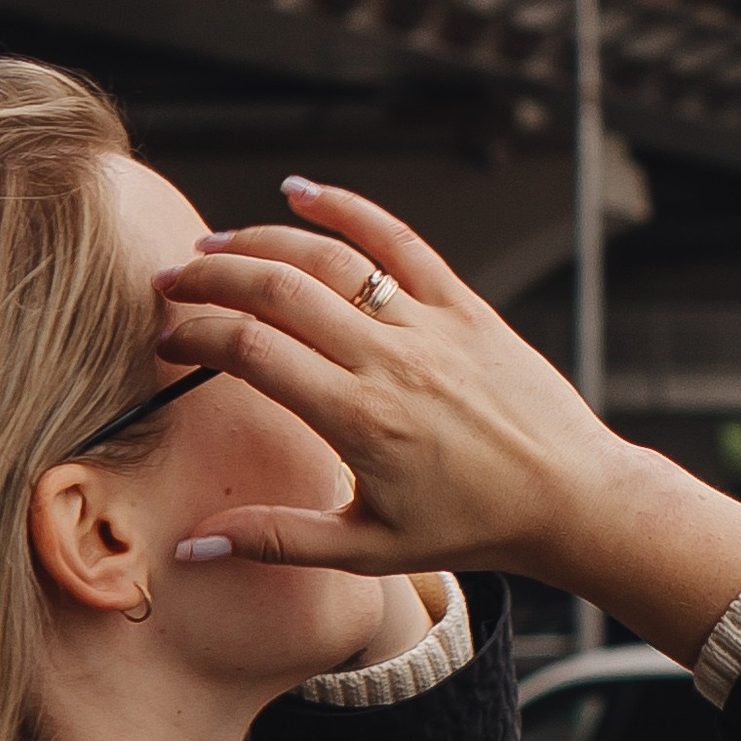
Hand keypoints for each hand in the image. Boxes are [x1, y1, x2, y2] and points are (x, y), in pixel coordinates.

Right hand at [153, 180, 740, 666]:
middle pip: (277, 292)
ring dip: (262, 242)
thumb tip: (194, 546)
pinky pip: (401, 241)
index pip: (250, 353)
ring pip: (330, 259)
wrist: (572, 499)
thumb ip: (277, 540)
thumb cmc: (475, 528)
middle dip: (211, 279)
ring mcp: (431, 327)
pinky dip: (348, 208)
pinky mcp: (466, 306)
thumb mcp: (369, 551)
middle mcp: (391, 362)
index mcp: (359, 420)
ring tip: (216, 245)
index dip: (195, 336)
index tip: (168, 341)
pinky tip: (301, 190)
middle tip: (172, 282)